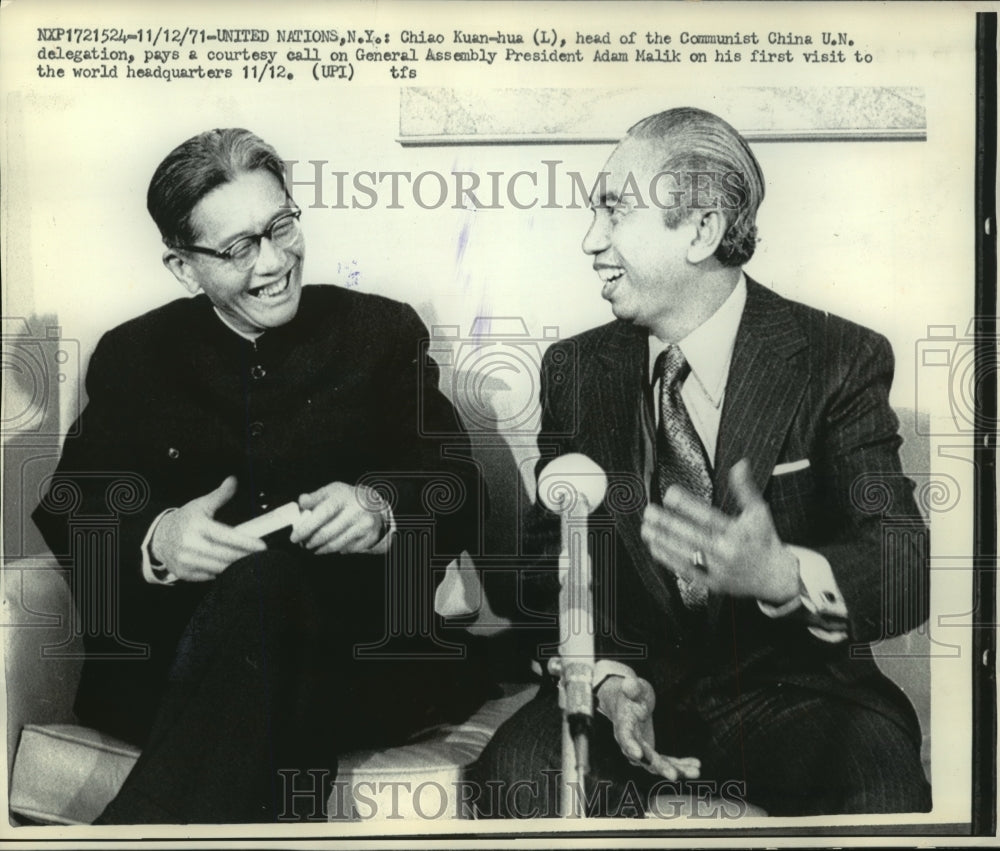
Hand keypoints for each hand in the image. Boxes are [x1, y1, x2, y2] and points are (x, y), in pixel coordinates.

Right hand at [151, 476, 266, 581]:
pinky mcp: (183, 573)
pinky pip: (209, 576)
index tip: (262, 546)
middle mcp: (190, 544)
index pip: (227, 537)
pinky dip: (220, 572)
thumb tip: (233, 481)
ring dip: (235, 566)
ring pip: (219, 568)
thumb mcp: (201, 505)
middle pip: (225, 555)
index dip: (247, 543)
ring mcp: (185, 561)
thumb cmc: (185, 520)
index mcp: (197, 526)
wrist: (159, 536)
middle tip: (259, 556)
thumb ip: (220, 495)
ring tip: (246, 561)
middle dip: (244, 556)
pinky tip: (228, 566)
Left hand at [289, 482, 387, 554]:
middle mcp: (356, 511)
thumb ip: (315, 497)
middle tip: (303, 544)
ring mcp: (364, 525)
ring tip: (314, 546)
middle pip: (327, 533)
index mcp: (343, 497)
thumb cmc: (347, 498)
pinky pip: (347, 549)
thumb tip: (302, 502)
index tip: (294, 537)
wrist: (375, 505)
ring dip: (321, 549)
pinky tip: (333, 544)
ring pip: (336, 545)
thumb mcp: (332, 491)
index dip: (306, 528)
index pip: (322, 514)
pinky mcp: (370, 537)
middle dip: (310, 542)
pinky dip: (337, 549)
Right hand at [597, 676, 700, 779]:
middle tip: (674, 775)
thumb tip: (630, 683)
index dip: (630, 745)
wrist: (626, 703)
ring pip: (658, 764)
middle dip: (660, 766)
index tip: (638, 754)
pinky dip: (681, 764)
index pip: (625, 736)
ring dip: (677, 769)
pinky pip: (667, 761)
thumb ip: (632, 687)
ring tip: (696, 771)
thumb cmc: (629, 694)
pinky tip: (696, 764)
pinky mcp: (652, 752)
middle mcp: (630, 742)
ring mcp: (642, 749)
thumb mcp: (631, 687)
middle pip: (644, 757)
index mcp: (623, 725)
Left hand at [641, 458, 799, 603]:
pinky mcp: (712, 583)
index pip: (709, 517)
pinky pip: (686, 570)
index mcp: (738, 533)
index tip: (669, 493)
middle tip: (649, 511)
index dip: (688, 505)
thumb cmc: (764, 539)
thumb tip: (739, 464)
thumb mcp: (759, 511)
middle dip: (668, 523)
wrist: (775, 577)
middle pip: (692, 536)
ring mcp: (718, 569)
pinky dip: (668, 559)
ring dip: (663, 540)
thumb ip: (745, 489)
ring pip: (685, 553)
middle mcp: (727, 552)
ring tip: (646, 528)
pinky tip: (655, 547)